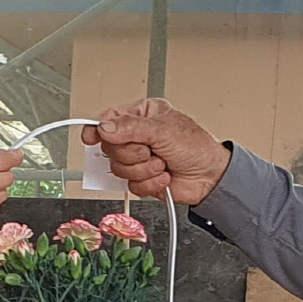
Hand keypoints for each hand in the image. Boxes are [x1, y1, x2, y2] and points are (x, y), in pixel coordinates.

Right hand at [82, 99, 231, 203]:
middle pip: (111, 148)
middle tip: (150, 150)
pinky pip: (130, 185)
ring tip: (161, 163)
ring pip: (119, 168)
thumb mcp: (163, 130)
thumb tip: (104, 127)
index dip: (98, 129)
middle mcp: (138, 136)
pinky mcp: (142, 179)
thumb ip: (131, 127)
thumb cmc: (196, 147)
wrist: (211, 177)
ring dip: (143, 169)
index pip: (110, 120)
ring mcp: (139, 159)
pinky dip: (149, 183)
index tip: (91, 137)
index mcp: (142, 116)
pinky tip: (164, 176)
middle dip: (132, 153)